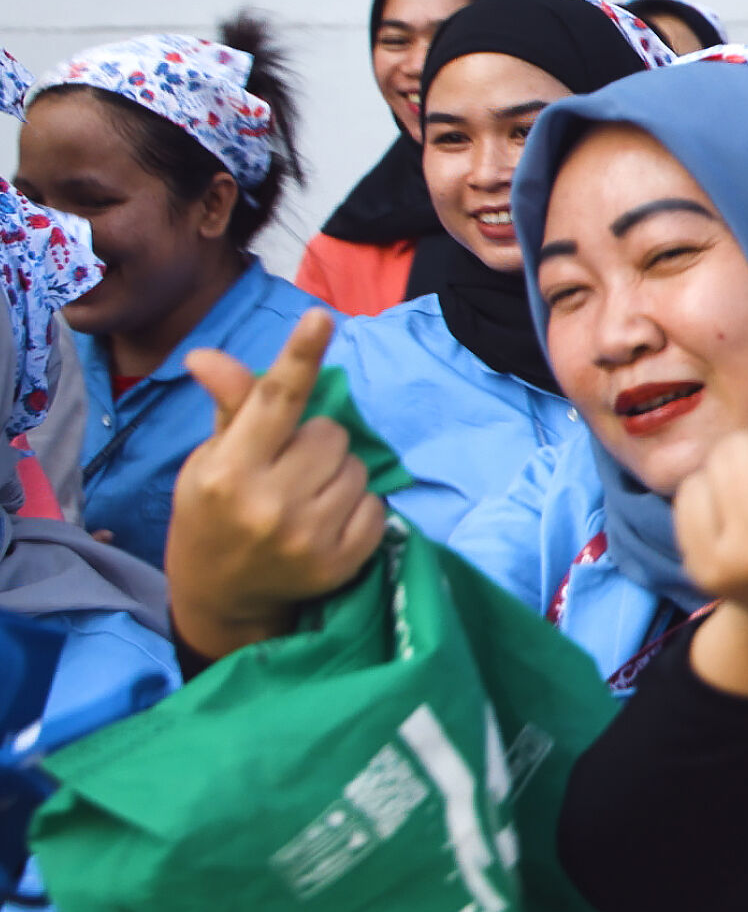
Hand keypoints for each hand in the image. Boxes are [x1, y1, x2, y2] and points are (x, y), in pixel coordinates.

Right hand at [165, 309, 386, 660]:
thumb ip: (231, 409)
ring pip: (357, 467)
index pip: (272, 401)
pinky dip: (358, 506)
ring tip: (304, 496)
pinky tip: (325, 521)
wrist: (221, 593)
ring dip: (338, 472)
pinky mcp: (340, 563)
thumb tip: (207, 356)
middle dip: (315, 440)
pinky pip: (376, 505)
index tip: (320, 318)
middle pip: (331, 433)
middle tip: (288, 467)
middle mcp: (268, 503)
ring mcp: (308, 537)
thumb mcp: (210, 459)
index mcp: (228, 470)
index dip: (299, 356)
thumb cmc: (213, 512)